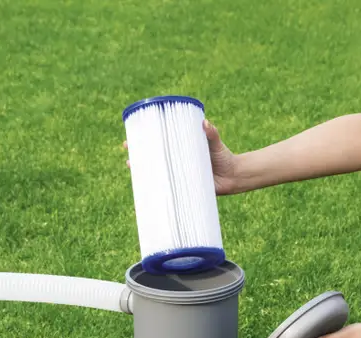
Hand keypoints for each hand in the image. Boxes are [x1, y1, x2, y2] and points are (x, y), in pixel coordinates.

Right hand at [122, 119, 238, 195]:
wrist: (234, 177)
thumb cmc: (224, 157)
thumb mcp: (216, 144)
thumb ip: (212, 134)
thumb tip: (205, 123)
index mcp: (181, 148)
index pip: (159, 142)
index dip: (144, 139)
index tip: (132, 136)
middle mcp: (177, 162)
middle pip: (153, 158)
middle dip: (138, 156)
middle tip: (127, 153)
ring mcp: (178, 175)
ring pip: (156, 173)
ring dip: (143, 172)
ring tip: (131, 168)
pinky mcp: (183, 188)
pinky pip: (167, 190)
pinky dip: (156, 191)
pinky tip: (144, 190)